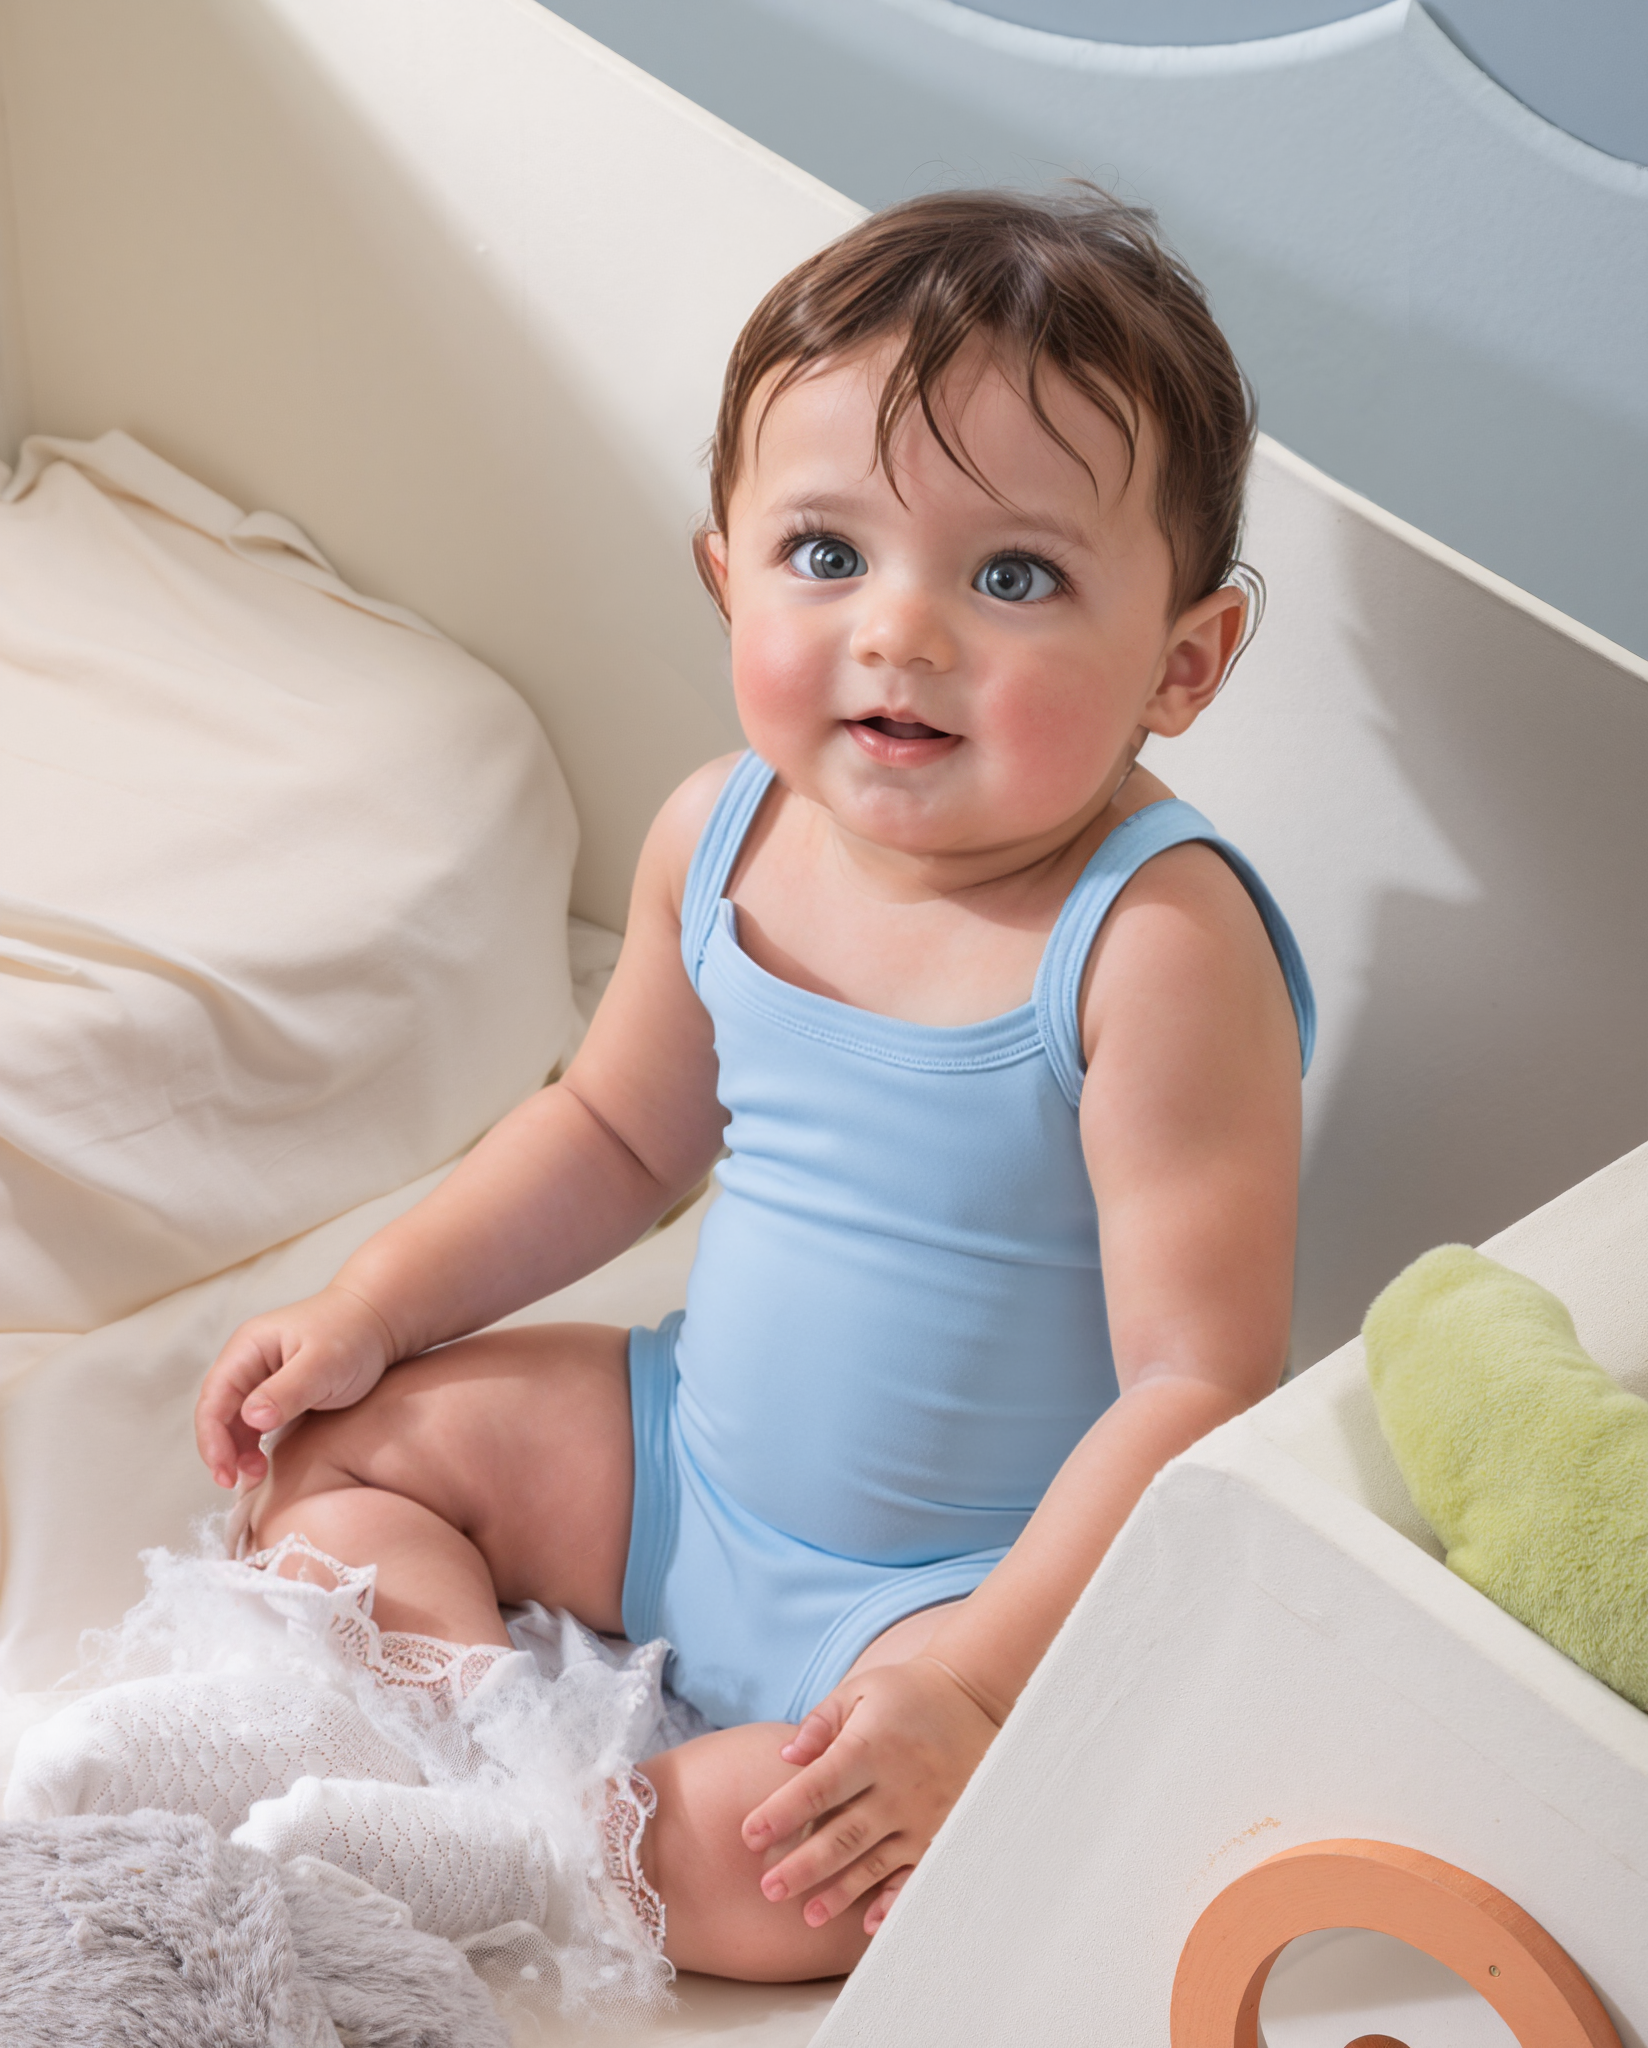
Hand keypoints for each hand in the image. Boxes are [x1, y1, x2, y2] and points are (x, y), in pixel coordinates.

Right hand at [194, 1284, 398, 1489]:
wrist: (379, 1323)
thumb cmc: (353, 1335)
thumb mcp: (323, 1364)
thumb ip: (287, 1390)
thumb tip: (250, 1418)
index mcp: (248, 1348)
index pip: (214, 1398)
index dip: (213, 1438)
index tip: (225, 1472)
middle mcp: (246, 1361)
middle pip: (217, 1412)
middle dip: (221, 1449)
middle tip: (236, 1482)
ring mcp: (260, 1377)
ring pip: (233, 1421)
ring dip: (236, 1451)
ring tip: (255, 1476)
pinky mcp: (276, 1393)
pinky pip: (253, 1423)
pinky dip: (253, 1446)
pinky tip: (263, 1465)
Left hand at [740, 1655, 1000, 1935]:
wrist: (972, 1698)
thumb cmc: (904, 1694)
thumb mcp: (859, 1692)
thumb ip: (820, 1722)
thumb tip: (785, 1755)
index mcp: (871, 1747)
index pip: (818, 1787)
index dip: (781, 1813)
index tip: (748, 1836)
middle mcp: (898, 1786)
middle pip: (844, 1834)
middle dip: (804, 1864)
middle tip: (768, 1888)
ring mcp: (924, 1814)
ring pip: (875, 1861)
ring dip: (841, 1891)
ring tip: (808, 1914)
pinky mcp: (942, 1832)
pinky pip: (916, 1873)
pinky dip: (894, 1899)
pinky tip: (870, 1922)